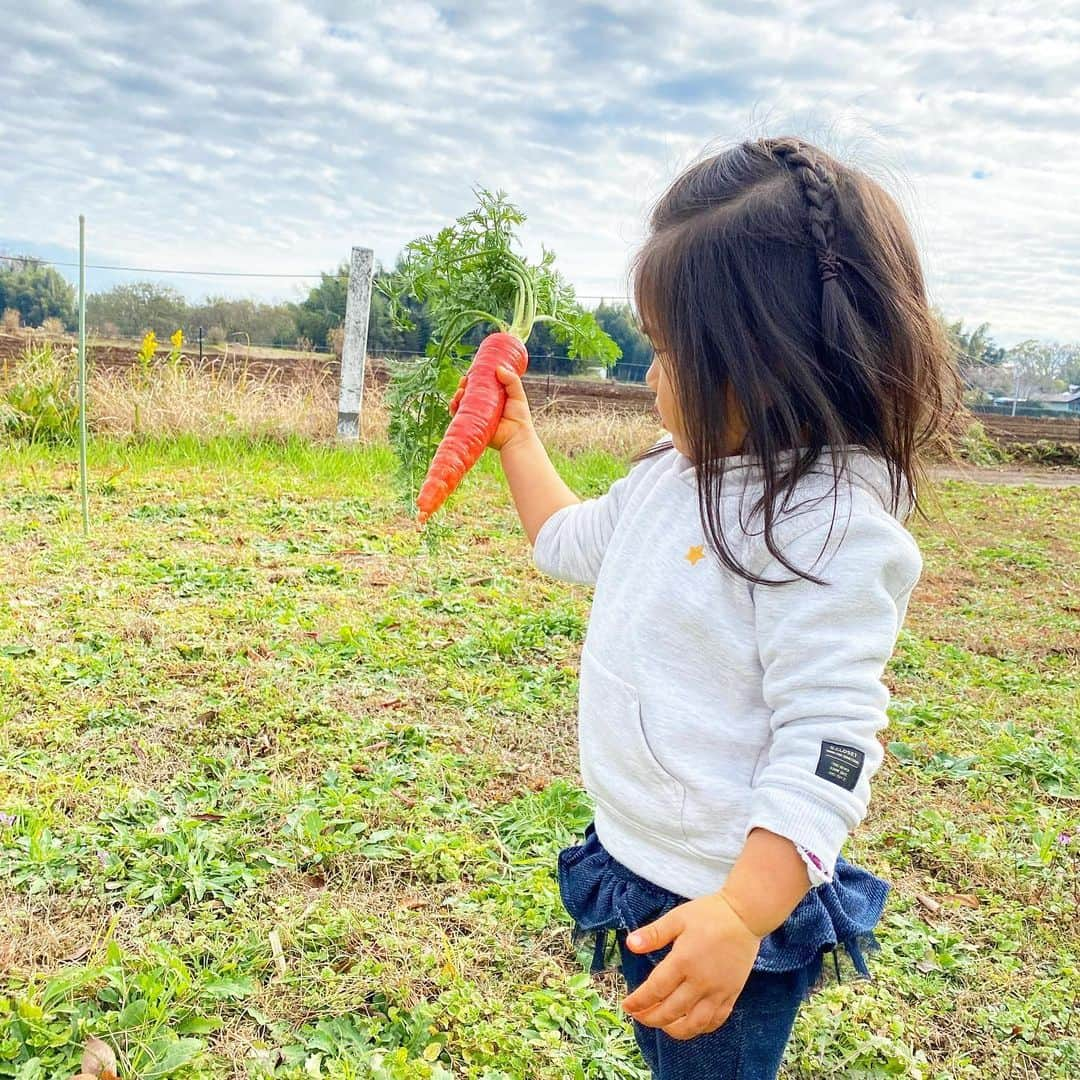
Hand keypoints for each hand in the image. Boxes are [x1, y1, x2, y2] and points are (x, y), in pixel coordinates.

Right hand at [448, 366, 535, 451]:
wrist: (516, 437)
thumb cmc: (520, 418)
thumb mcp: (517, 395)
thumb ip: (511, 380)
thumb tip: (498, 368)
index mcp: (492, 397)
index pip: (479, 385)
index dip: (473, 378)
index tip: (471, 372)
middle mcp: (482, 406)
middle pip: (468, 393)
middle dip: (463, 385)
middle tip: (464, 381)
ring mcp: (476, 416)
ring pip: (461, 403)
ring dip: (457, 395)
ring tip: (460, 392)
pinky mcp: (471, 426)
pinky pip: (458, 417)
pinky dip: (454, 409)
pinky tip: (454, 403)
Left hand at [621, 892, 762, 1039]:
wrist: (745, 916)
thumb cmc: (709, 914)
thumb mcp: (677, 918)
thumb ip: (653, 934)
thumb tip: (630, 944)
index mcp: (683, 961)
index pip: (655, 990)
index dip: (638, 1002)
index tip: (627, 1005)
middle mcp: (700, 981)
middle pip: (670, 1012)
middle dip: (650, 1018)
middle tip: (638, 1016)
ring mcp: (718, 991)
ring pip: (694, 1024)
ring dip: (674, 1030)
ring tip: (661, 1025)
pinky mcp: (732, 995)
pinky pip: (715, 1021)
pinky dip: (700, 1029)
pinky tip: (689, 1025)